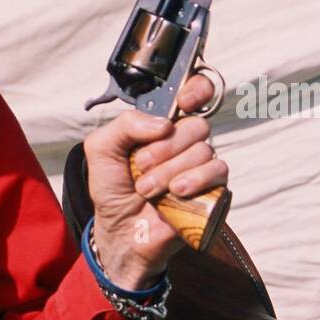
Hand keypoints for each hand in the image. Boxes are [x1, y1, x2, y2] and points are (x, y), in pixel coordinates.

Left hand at [83, 73, 227, 289]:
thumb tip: (163, 123)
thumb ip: (123, 125)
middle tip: (141, 166)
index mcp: (162, 125)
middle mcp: (185, 141)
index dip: (196, 89)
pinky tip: (176, 193)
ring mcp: (201, 164)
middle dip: (164, 148)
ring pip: (203, 150)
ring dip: (170, 171)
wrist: (121, 230)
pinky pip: (218, 171)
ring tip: (148, 189)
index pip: (194, 92)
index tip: (183, 102)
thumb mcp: (101, 150)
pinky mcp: (214, 188)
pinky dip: (195, 180)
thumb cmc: (113, 189)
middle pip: (195, 125)